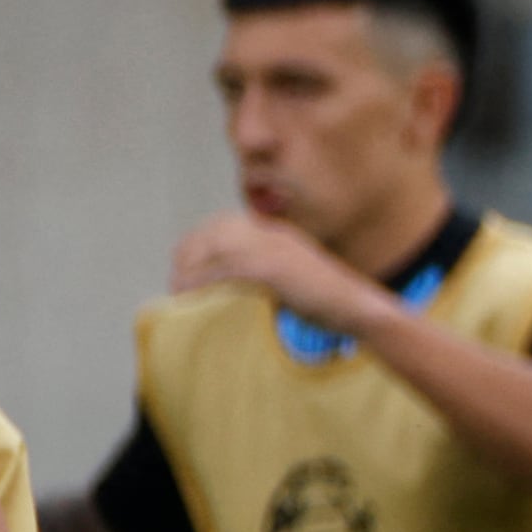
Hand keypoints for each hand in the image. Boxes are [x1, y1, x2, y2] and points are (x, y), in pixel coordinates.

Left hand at [170, 208, 375, 330]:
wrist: (356, 307)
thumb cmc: (330, 302)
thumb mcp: (296, 279)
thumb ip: (271, 276)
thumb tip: (246, 289)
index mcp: (276, 234)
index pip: (226, 224)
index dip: (199, 240)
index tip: (182, 261)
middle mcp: (272, 235)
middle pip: (216, 231)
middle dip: (190, 252)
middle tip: (175, 278)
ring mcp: (272, 249)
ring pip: (216, 249)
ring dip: (192, 268)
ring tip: (176, 288)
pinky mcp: (271, 268)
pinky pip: (226, 270)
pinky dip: (202, 281)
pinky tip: (188, 294)